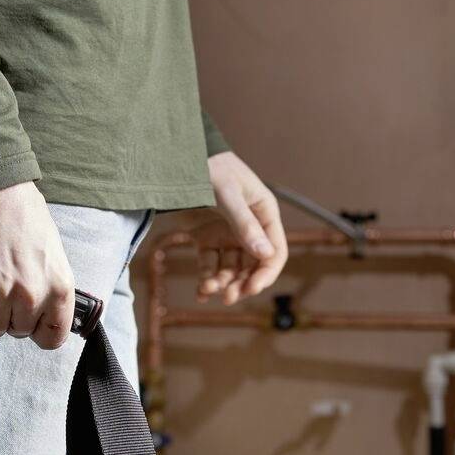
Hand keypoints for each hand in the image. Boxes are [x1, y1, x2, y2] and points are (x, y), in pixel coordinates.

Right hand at [0, 182, 76, 348]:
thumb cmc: (15, 210)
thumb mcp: (49, 250)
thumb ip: (46, 283)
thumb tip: (40, 310)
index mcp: (58, 284)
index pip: (53, 337)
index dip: (39, 329)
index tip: (30, 319)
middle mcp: (31, 295)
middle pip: (18, 332)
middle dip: (8, 314)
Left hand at [193, 151, 287, 305]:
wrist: (179, 156)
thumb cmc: (210, 167)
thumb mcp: (228, 195)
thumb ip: (244, 224)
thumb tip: (265, 255)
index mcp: (264, 213)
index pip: (275, 251)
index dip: (266, 273)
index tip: (252, 288)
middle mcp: (249, 227)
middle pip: (252, 265)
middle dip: (242, 283)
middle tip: (228, 297)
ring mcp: (227, 234)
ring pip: (230, 268)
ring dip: (222, 283)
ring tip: (207, 290)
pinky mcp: (206, 238)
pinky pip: (210, 264)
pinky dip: (206, 279)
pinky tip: (201, 292)